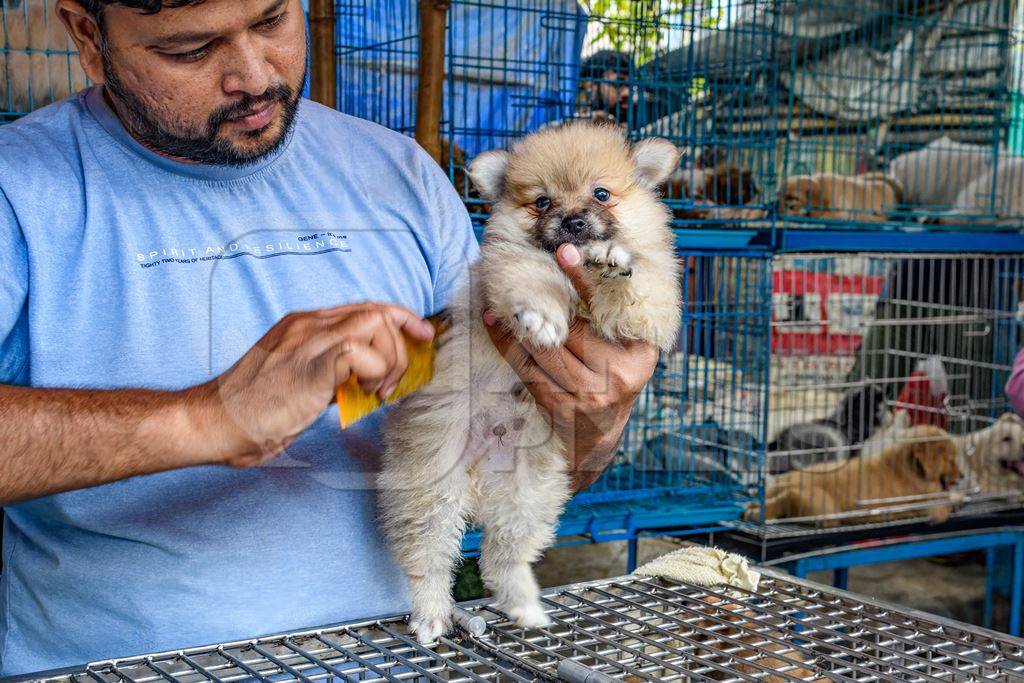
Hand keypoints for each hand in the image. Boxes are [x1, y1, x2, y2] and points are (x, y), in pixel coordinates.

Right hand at [189, 303, 433, 467]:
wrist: (214, 421)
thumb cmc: (252, 410)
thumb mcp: (299, 382)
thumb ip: (331, 374)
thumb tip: (365, 381)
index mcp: (304, 324)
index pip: (364, 307)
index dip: (400, 317)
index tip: (423, 333)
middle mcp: (308, 325)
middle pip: (377, 311)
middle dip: (403, 342)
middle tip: (397, 380)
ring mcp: (308, 341)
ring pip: (375, 324)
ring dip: (390, 360)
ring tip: (378, 391)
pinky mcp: (310, 365)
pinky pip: (360, 353)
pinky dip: (374, 373)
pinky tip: (364, 395)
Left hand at [484, 244, 658, 490]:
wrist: (598, 441)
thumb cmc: (613, 383)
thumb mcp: (629, 354)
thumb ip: (616, 319)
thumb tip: (593, 265)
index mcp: (640, 355)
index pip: (607, 310)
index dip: (584, 280)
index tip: (565, 252)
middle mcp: (618, 375)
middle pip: (571, 329)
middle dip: (542, 300)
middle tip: (515, 271)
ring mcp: (587, 394)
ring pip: (544, 349)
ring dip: (517, 323)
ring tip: (496, 300)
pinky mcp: (559, 406)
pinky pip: (527, 368)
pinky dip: (508, 345)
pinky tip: (495, 326)